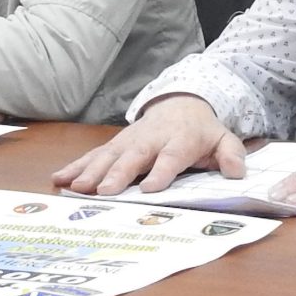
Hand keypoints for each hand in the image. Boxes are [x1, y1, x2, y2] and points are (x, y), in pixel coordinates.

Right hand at [54, 95, 244, 196]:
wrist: (182, 103)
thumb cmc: (202, 131)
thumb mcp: (224, 139)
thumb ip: (231, 155)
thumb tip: (237, 172)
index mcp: (180, 140)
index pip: (170, 157)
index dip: (160, 172)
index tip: (149, 189)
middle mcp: (151, 139)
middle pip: (133, 157)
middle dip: (117, 174)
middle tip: (103, 192)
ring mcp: (130, 140)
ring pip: (108, 156)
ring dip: (91, 171)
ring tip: (77, 188)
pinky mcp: (115, 144)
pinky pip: (94, 155)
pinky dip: (76, 166)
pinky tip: (59, 178)